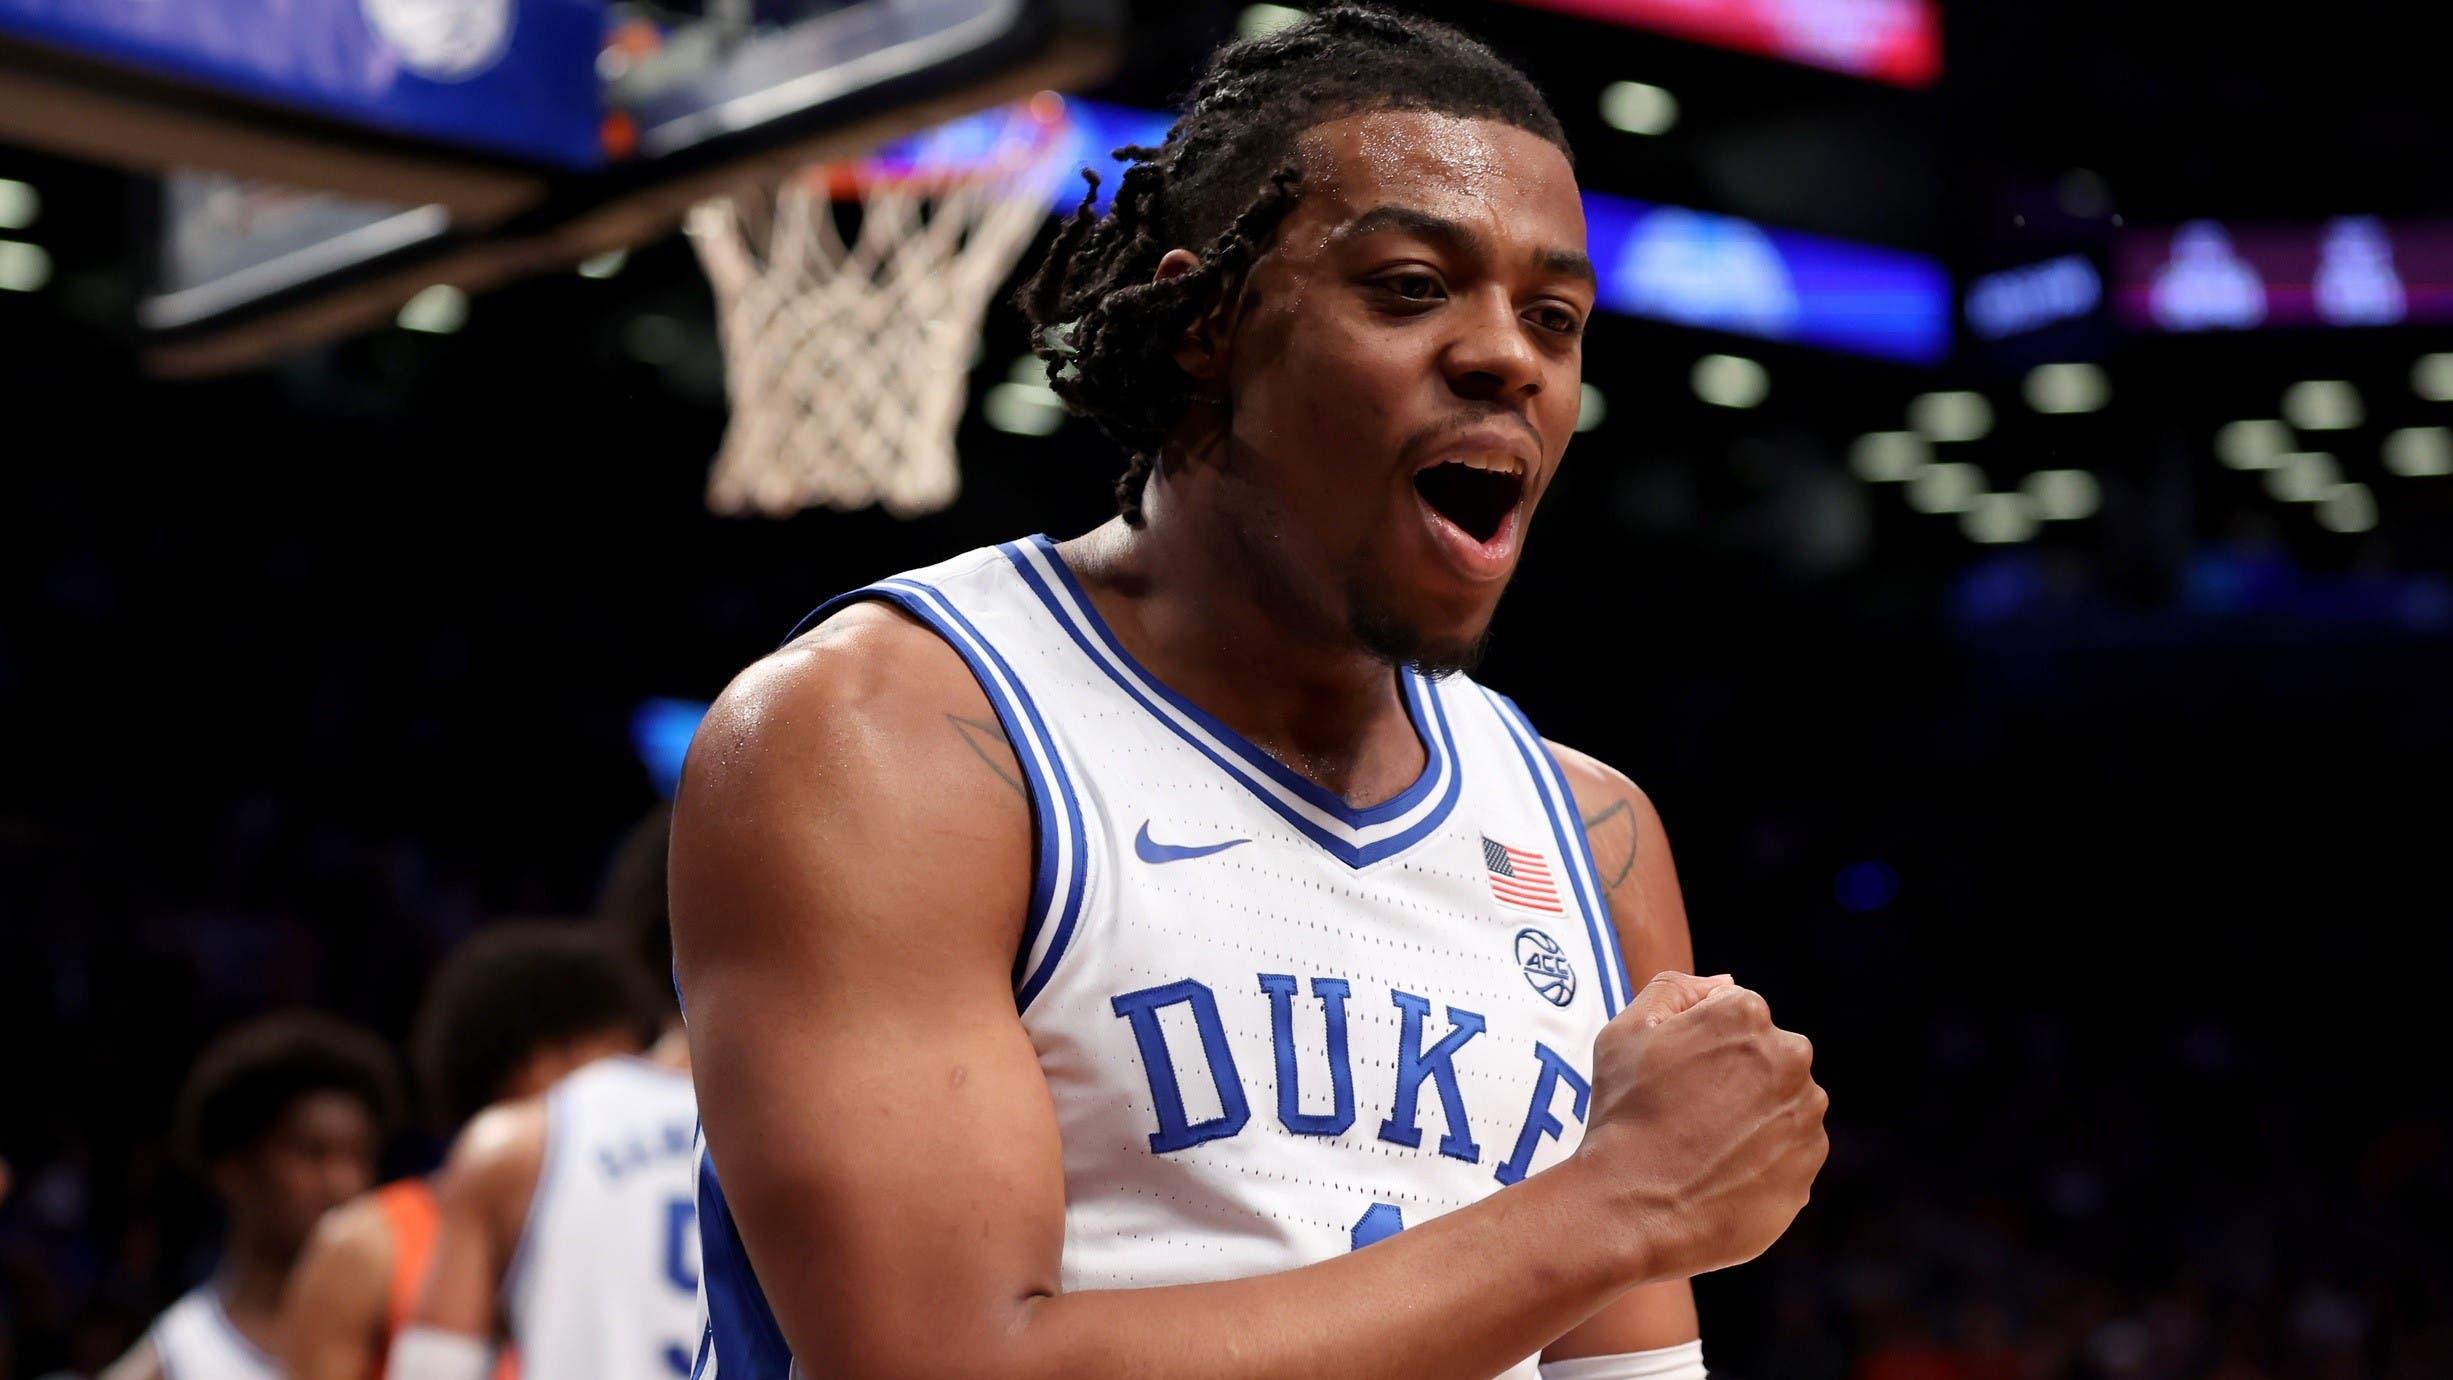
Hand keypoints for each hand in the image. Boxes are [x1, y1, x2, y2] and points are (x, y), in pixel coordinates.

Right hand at [1573, 972, 1827, 1280]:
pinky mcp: (1810, 1164)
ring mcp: (1806, 1113)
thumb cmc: (1623, 1115)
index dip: (1699, 1044)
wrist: (1634, 1208)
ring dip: (1754, 1116)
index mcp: (1746, 1015)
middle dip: (1735, 1076)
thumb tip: (1725, 985)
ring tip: (1705, 1147)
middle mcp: (1790, 1057)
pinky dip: (1764, 1157)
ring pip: (1782, 1102)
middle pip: (1765, 1055)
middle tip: (1688, 1113)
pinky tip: (1722, 1172)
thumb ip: (1674, 990)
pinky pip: (1790, 1149)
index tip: (1675, 1076)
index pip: (1732, 1013)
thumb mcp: (1624, 1032)